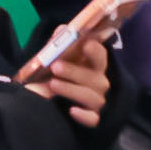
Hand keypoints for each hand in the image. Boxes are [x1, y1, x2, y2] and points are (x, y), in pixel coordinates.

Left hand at [16, 0, 134, 114]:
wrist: (49, 102)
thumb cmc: (58, 75)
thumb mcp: (56, 58)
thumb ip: (59, 43)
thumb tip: (62, 30)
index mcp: (93, 66)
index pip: (101, 57)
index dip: (95, 51)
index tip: (85, 45)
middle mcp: (99, 83)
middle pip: (95, 78)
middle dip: (75, 71)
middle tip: (55, 67)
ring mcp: (96, 101)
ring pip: (92, 97)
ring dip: (72, 90)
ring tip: (53, 84)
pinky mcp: (91, 118)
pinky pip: (93, 119)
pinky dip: (84, 115)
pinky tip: (72, 110)